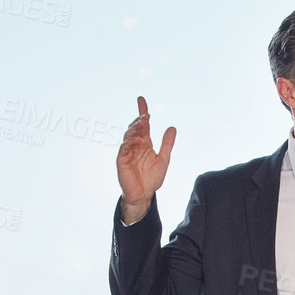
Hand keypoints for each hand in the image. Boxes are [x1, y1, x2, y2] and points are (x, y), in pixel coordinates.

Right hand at [116, 94, 175, 224]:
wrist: (144, 194)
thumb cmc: (152, 178)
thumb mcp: (164, 159)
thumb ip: (167, 144)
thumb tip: (172, 128)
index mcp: (145, 143)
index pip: (143, 124)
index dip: (142, 111)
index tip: (141, 99)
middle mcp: (135, 145)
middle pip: (135, 127)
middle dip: (140, 119)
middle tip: (146, 115)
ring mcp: (127, 151)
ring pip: (129, 135)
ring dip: (135, 128)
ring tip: (143, 122)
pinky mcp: (122, 160)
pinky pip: (124, 148)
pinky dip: (129, 142)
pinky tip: (136, 139)